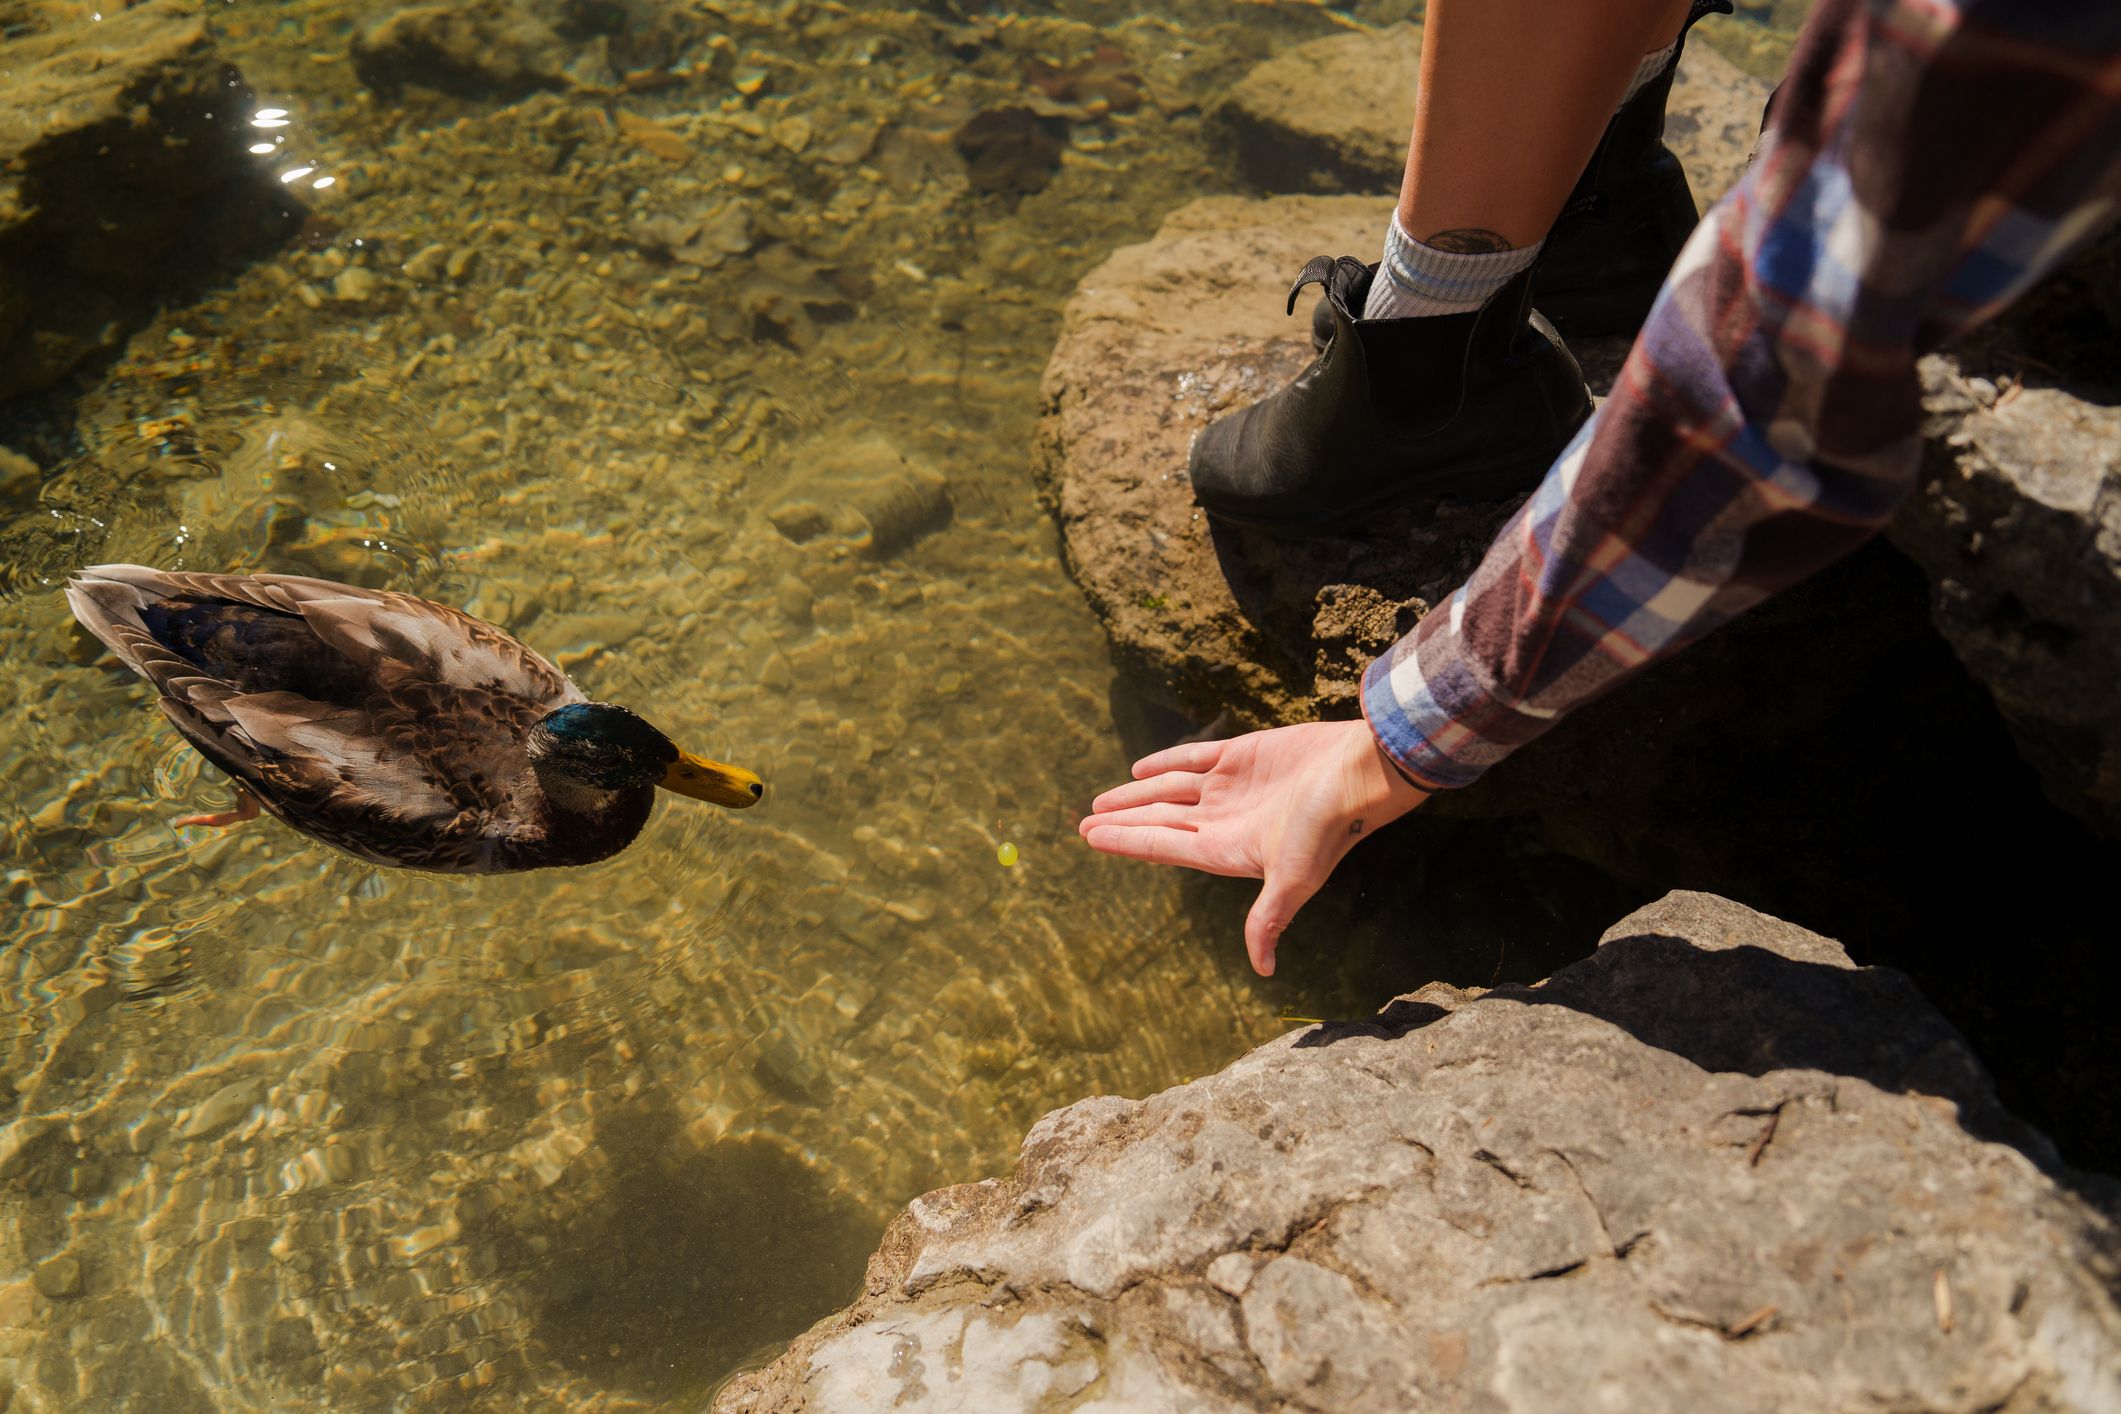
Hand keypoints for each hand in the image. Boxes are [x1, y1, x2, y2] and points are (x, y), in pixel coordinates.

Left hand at [1078, 720, 1429, 976]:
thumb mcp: (1292, 879)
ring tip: (1102, 799)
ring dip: (1138, 795)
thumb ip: (1269, 920)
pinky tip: (1140, 768)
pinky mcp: (1244, 754)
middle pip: (1162, 820)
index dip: (1127, 842)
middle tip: (1084, 822)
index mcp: (1229, 849)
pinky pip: (1195, 758)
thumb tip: (1264, 972)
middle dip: (1124, 821)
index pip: (1164, 846)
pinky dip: (1166, 762)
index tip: (1089, 837)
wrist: (1360, 770)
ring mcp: (1233, 787)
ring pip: (1171, 790)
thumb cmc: (1326, 827)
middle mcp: (1226, 819)